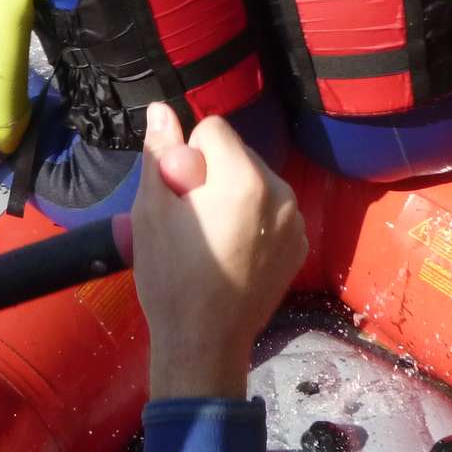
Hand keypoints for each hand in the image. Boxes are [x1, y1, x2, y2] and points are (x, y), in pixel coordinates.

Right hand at [130, 102, 306, 400]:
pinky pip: (273, 211)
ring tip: (212, 237)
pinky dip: (254, 220)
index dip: (188, 156)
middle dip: (214, 173)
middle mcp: (281, 192)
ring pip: (257, 181)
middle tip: (192, 219)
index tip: (180, 193)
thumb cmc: (171, 277)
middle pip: (239, 153)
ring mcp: (295, 221)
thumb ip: (159, 153)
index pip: (214, 128)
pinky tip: (235, 252)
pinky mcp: (300, 245)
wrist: (205, 343)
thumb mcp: (152, 211)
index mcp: (246, 179)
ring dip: (236, 195)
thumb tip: (161, 109)